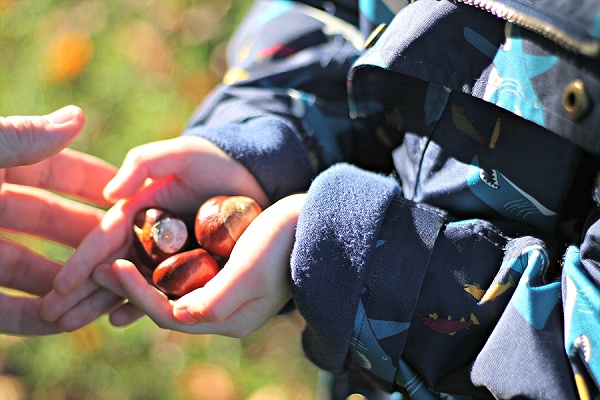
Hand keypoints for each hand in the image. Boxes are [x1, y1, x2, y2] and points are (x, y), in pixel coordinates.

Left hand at [0, 106, 116, 334]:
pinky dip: (34, 320)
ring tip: (109, 298)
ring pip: (35, 273)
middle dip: (95, 243)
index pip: (56, 175)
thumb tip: (78, 117)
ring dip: (73, 288)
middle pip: (54, 228)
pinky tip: (65, 323)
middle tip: (136, 256)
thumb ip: (20, 137)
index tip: (138, 198)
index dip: (98, 186)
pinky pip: (3, 311)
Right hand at [40, 135, 269, 326]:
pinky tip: (119, 319)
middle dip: (78, 289)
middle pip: (108, 265)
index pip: (104, 237)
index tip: (60, 285)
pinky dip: (138, 302)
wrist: (251, 178)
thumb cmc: (214, 162)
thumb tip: (110, 194)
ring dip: (99, 302)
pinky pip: (160, 288)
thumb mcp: (182, 153)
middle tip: (50, 315)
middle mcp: (145, 234)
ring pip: (127, 281)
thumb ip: (145, 163)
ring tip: (71, 324)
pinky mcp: (184, 266)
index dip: (82, 260)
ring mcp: (163, 253)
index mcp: (137, 208)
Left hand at [97, 194, 304, 335]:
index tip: (112, 265)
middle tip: (98, 265)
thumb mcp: (250, 271)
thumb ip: (216, 299)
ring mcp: (224, 294)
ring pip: (171, 293)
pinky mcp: (225, 276)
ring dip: (141, 278)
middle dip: (131, 287)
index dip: (137, 293)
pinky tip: (144, 253)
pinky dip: (161, 269)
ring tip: (113, 258)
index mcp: (230, 319)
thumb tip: (176, 316)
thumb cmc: (284, 243)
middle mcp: (224, 312)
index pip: (170, 314)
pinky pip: (184, 279)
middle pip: (165, 305)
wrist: (313, 224)